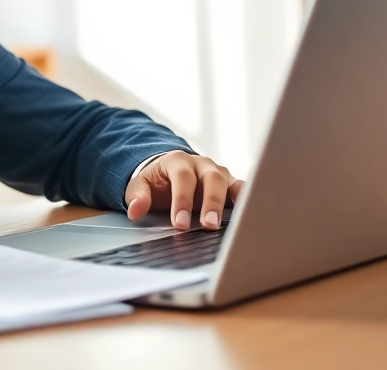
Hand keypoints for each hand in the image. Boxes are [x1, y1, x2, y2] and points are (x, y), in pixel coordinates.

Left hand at [124, 151, 244, 230]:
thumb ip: (137, 196)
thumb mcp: (140, 186)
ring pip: (230, 184)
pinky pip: (242, 190)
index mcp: (178, 161)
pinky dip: (247, 202)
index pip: (183, 178)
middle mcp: (202, 164)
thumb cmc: (156, 182)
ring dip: (233, 204)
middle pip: (212, 179)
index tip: (180, 224)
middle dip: (211, 203)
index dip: (182, 200)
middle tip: (208, 226)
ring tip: (235, 226)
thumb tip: (135, 210)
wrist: (168, 173)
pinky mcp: (230, 185)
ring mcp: (219, 173)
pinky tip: (251, 217)